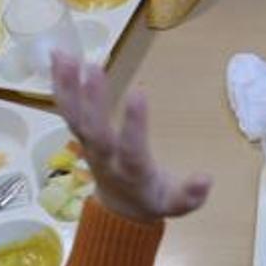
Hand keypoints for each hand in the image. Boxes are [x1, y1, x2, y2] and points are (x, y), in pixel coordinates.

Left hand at [51, 53, 211, 223]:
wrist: (120, 210)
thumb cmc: (153, 199)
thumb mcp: (176, 205)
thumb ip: (191, 195)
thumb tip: (207, 178)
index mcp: (132, 173)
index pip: (131, 149)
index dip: (134, 125)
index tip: (139, 93)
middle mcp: (105, 158)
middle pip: (94, 131)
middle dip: (93, 101)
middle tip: (95, 67)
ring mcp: (89, 145)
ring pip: (74, 118)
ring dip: (68, 87)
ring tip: (66, 55)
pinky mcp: (81, 134)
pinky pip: (68, 110)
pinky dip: (61, 84)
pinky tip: (58, 55)